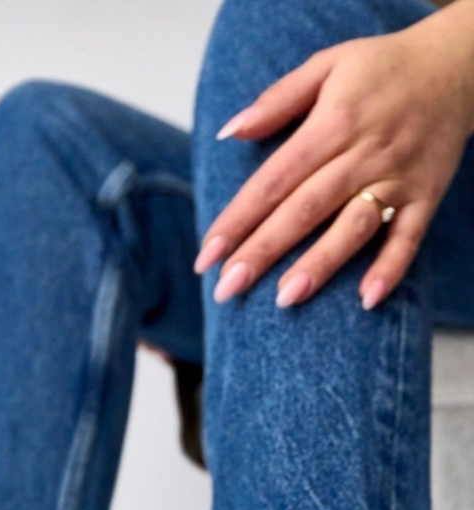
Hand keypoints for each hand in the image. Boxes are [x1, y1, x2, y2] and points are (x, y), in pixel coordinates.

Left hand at [195, 4, 473, 309]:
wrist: (460, 64)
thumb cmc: (382, 69)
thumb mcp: (326, 65)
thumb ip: (277, 100)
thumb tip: (229, 131)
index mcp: (332, 123)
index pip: (274, 179)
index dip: (237, 219)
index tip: (206, 256)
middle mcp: (364, 153)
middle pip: (304, 209)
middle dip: (263, 251)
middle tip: (227, 289)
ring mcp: (397, 177)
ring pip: (353, 226)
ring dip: (320, 264)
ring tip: (285, 299)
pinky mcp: (426, 195)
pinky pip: (409, 236)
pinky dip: (391, 267)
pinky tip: (367, 299)